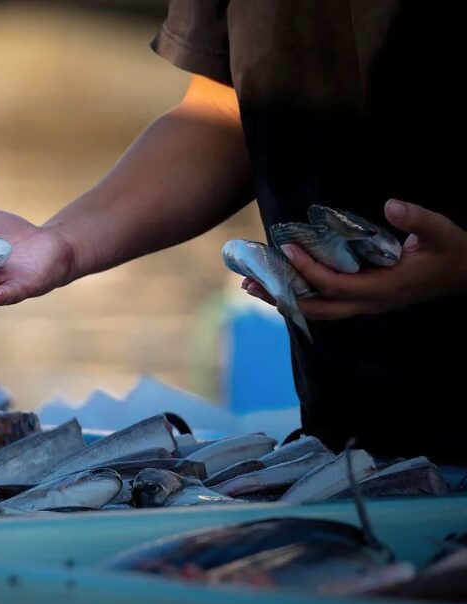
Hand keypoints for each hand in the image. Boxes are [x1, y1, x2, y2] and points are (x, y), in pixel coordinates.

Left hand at [243, 200, 466, 319]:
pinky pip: (324, 304)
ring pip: (316, 310)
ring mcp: (365, 305)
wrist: (465, 274)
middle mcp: (368, 303)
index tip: (287, 248)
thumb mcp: (442, 232)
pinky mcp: (364, 300)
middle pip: (313, 308)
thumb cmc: (453, 252)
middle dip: (280, 296)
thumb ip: (418, 220)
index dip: (307, 269)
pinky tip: (281, 284)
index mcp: (382, 289)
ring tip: (253, 285)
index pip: (333, 284)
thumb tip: (392, 204)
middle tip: (248, 281)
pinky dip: (299, 296)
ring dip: (284, 299)